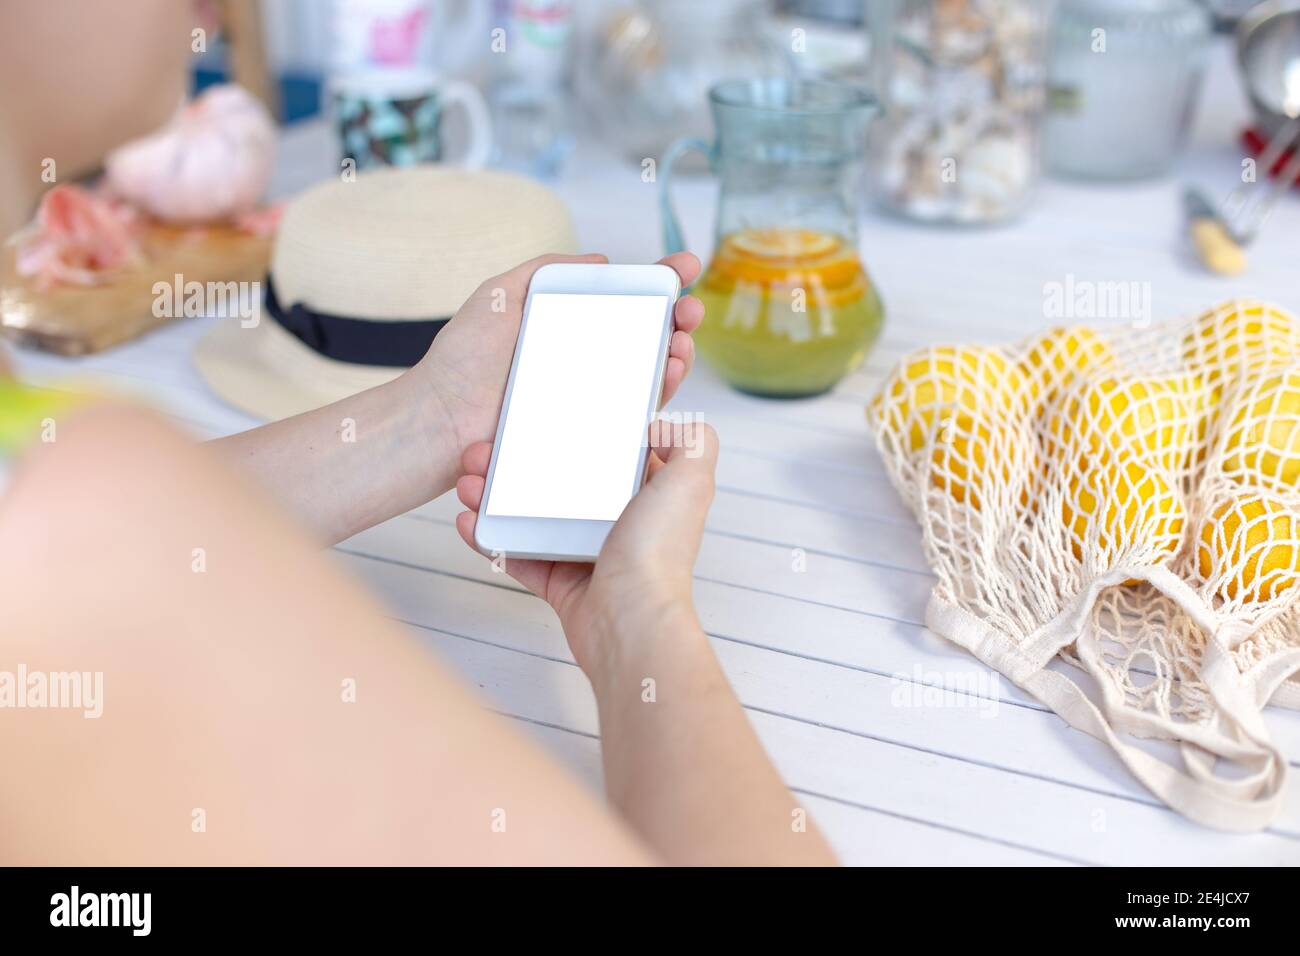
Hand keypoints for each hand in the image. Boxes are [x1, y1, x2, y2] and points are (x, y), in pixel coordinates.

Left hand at [416, 252, 703, 459]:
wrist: (442, 417)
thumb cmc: (464, 358)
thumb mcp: (501, 294)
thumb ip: (545, 271)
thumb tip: (603, 260)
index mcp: (569, 324)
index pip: (626, 299)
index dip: (661, 283)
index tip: (687, 267)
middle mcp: (585, 359)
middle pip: (650, 336)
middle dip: (681, 319)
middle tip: (690, 310)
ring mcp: (590, 395)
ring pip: (652, 373)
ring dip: (678, 353)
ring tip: (681, 340)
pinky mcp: (591, 430)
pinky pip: (636, 412)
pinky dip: (662, 389)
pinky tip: (669, 369)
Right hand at [454, 420, 718, 677]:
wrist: (630, 623)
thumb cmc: (659, 553)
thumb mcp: (692, 481)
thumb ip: (693, 443)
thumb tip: (662, 425)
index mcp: (647, 495)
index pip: (608, 454)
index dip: (573, 434)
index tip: (539, 418)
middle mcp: (619, 523)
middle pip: (560, 482)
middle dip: (519, 462)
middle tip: (486, 451)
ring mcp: (587, 554)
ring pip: (533, 515)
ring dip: (496, 497)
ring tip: (469, 483)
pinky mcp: (561, 583)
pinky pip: (519, 555)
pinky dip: (491, 539)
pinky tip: (470, 521)